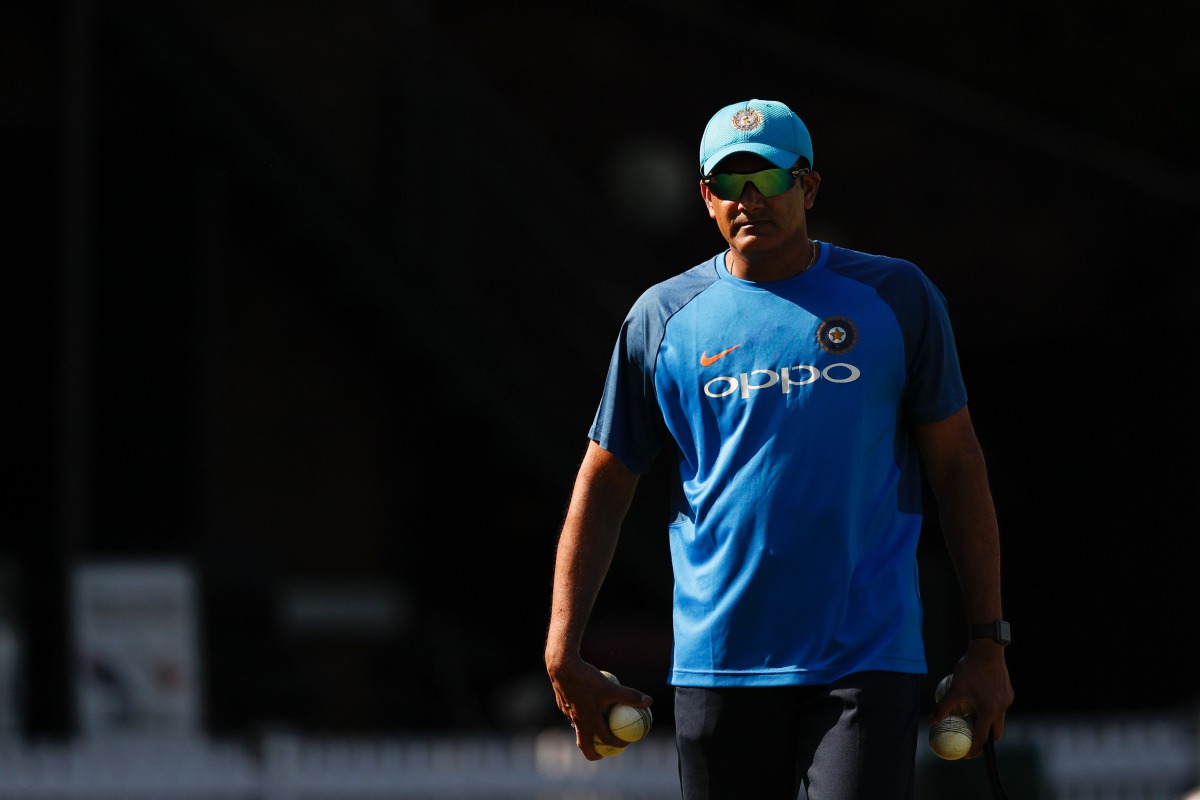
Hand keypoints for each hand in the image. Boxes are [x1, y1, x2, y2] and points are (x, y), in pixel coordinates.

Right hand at [546, 657, 652, 759]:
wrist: (562, 666)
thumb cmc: (587, 679)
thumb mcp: (611, 687)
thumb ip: (629, 696)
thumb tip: (648, 701)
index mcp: (589, 721)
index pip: (605, 741)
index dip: (617, 745)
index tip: (626, 743)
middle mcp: (576, 720)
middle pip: (584, 745)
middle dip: (594, 753)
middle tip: (604, 752)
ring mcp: (567, 712)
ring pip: (577, 727)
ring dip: (587, 730)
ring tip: (598, 723)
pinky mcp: (562, 703)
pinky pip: (572, 712)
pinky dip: (581, 712)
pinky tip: (587, 700)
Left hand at [930, 644, 1013, 758]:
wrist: (987, 650)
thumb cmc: (970, 669)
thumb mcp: (954, 689)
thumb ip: (944, 706)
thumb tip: (932, 721)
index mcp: (989, 711)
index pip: (982, 738)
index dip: (974, 749)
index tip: (967, 755)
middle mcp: (1001, 708)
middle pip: (995, 731)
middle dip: (985, 739)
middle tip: (972, 740)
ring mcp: (1007, 700)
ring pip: (998, 718)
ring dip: (987, 721)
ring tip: (973, 718)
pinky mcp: (1009, 692)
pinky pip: (1000, 705)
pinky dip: (991, 708)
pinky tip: (980, 699)